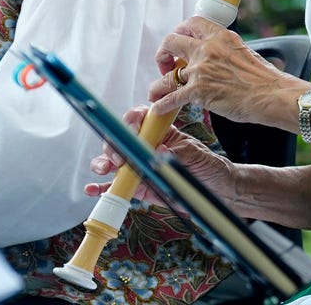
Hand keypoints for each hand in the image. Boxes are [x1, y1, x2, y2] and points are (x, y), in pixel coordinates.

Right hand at [86, 105, 238, 204]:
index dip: (131, 120)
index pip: (140, 120)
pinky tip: (94, 189)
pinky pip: (117, 186)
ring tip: (105, 169)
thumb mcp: (195, 155)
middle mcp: (145, 147)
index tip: (132, 128)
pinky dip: (103, 187)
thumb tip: (156, 150)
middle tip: (119, 158)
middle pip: (120, 140)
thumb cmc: (207, 166)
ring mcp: (139, 166)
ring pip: (113, 162)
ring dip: (103, 163)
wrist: (216, 190)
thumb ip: (176, 153)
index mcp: (160, 132)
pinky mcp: (138, 186)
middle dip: (114, 145)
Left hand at [150, 15, 299, 121]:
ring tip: (155, 92)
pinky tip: (160, 108)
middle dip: (163, 54)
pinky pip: (171, 96)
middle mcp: (207, 49)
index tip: (179, 43)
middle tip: (166, 66)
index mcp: (221, 36)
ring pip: (167, 75)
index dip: (180, 32)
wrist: (272, 95)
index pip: (192, 23)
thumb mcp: (246, 53)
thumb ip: (226, 51)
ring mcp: (201, 69)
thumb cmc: (266, 80)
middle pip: (171, 41)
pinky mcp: (198, 91)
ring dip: (158, 85)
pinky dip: (162, 104)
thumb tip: (218, 59)